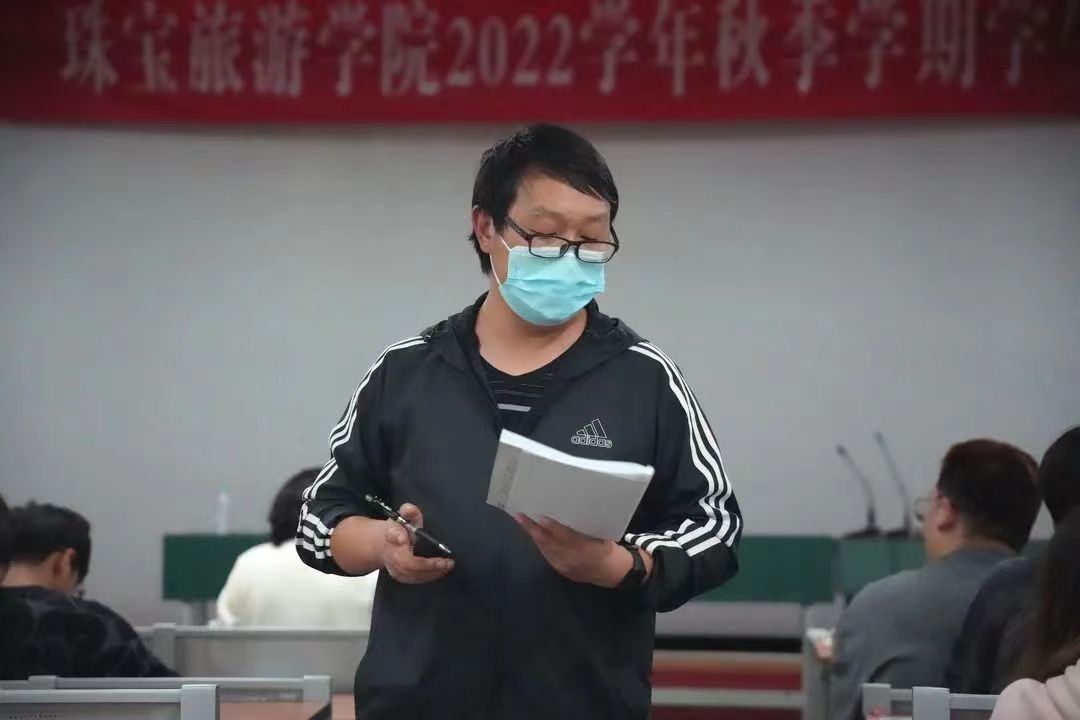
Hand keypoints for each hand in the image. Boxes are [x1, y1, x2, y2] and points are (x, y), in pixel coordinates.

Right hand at [379, 503, 453, 584]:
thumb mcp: (404, 517)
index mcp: (391, 536)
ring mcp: (395, 568)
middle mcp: (391, 555)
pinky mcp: (401, 577)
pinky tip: (442, 571)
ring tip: (448, 566)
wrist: (386, 545)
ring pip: (412, 575)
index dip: (396, 537)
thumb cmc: (399, 530)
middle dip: (427, 564)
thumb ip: (409, 512)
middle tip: (446, 562)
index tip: (403, 538)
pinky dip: (430, 576)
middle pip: (406, 563)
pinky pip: (416, 579)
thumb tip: (409, 509)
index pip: (392, 536)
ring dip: (432, 572)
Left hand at [516, 515, 648, 587]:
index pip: (568, 537)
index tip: (542, 518)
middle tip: (522, 516)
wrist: (614, 573)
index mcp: (590, 549)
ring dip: (533, 536)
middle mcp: (576, 559)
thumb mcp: (603, 535)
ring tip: (523, 522)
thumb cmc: (609, 549)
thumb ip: (587, 526)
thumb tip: (570, 510)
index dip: (554, 528)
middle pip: (551, 543)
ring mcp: (567, 567)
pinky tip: (533, 535)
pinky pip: (547, 556)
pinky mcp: (562, 570)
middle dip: (535, 530)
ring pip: (546, 550)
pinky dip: (539, 545)